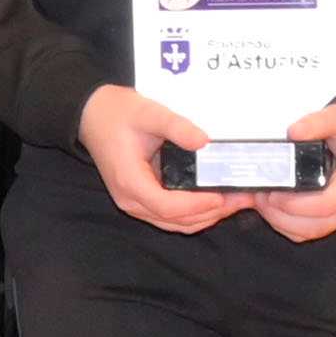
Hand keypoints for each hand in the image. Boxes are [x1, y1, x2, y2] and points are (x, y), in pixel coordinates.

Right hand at [78, 85, 259, 236]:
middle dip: (212, 213)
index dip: (197, 205)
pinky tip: (215, 200)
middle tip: (243, 199)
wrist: (92, 116)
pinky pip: (171, 216)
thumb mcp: (148, 112)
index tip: (222, 196)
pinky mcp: (142, 199)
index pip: (168, 206)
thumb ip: (176, 126)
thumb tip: (205, 141)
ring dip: (206, 216)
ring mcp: (135, 204)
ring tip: (236, 201)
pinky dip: (195, 213)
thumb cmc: (117, 113)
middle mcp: (131, 200)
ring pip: (175, 223)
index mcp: (130, 182)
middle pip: (175, 221)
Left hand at [249, 94, 335, 242]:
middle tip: (257, 196)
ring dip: (283, 223)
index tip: (269, 192)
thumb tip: (291, 132)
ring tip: (262, 201)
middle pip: (314, 227)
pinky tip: (276, 207)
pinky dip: (292, 224)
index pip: (322, 205)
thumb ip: (318, 122)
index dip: (292, 205)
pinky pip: (316, 227)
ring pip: (313, 232)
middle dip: (280, 217)